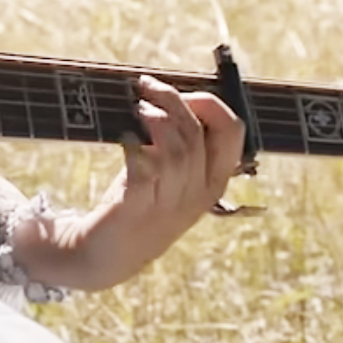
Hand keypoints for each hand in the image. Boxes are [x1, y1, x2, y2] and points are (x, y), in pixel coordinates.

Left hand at [25, 77, 246, 290]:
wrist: (109, 255)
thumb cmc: (140, 203)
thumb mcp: (172, 175)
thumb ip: (181, 142)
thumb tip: (173, 94)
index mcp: (212, 182)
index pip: (233, 135)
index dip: (210, 104)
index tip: (182, 92)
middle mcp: (197, 194)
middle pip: (198, 135)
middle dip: (174, 101)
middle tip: (146, 87)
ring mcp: (169, 203)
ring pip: (178, 151)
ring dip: (156, 120)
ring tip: (137, 108)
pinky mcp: (137, 208)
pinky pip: (145, 170)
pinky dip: (134, 145)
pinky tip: (124, 136)